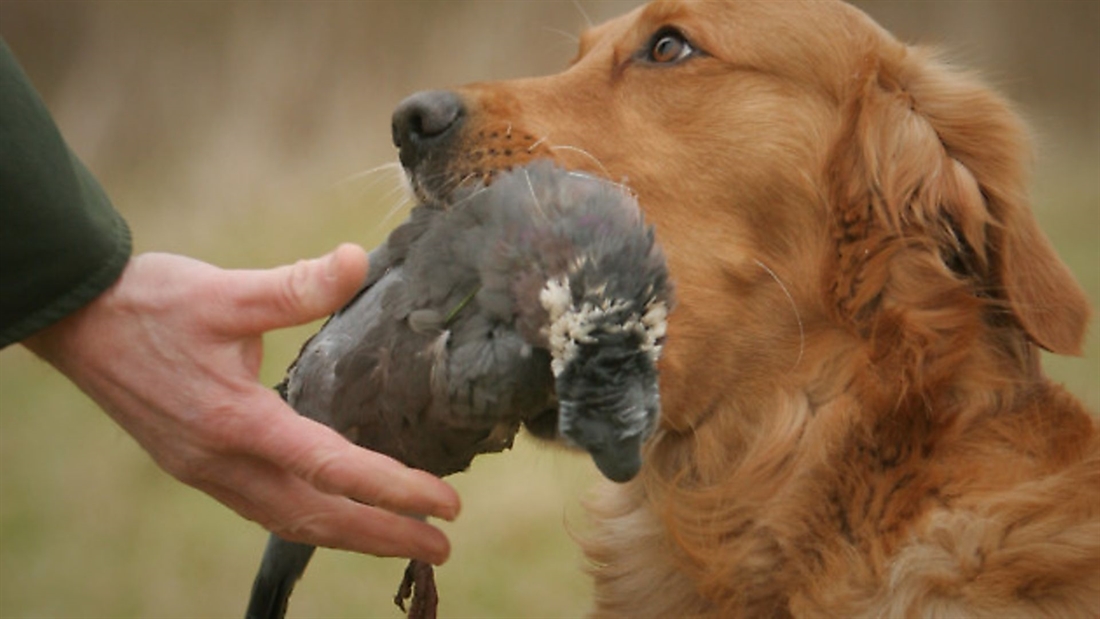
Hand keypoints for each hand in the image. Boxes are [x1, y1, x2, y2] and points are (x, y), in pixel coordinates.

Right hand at [23, 244, 459, 564]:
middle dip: (383, 536)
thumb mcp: (225, 289)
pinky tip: (334, 513)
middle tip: (441, 548)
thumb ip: (295, 285)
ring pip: (290, 521)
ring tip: (402, 542)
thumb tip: (356, 260)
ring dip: (350, 537)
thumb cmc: (150, 304)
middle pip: (316, 516)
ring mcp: (207, 472)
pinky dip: (310, 520)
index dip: (393, 490)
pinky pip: (265, 510)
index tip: (444, 505)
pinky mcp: (198, 467)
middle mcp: (223, 462)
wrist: (76, 323)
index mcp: (236, 421)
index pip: (331, 468)